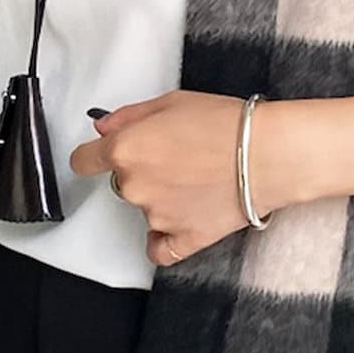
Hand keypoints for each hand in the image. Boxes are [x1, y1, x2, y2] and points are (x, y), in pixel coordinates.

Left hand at [69, 91, 262, 267]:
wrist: (269, 155)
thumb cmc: (227, 124)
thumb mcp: (172, 102)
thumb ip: (129, 116)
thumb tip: (103, 128)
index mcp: (126, 150)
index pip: (83, 161)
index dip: (92, 157)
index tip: (100, 158)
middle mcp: (134, 187)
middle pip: (121, 184)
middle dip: (142, 173)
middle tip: (177, 159)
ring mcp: (157, 217)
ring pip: (145, 211)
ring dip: (162, 200)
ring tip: (197, 181)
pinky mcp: (183, 239)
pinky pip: (160, 250)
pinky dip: (164, 240)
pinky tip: (179, 222)